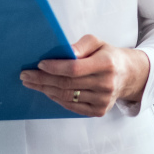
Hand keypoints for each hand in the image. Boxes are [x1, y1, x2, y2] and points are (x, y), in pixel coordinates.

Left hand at [19, 34, 150, 117]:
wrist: (128, 75)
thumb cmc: (107, 56)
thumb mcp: (98, 42)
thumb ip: (81, 45)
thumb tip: (64, 52)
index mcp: (106, 64)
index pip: (75, 68)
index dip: (55, 67)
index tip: (39, 64)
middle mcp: (106, 84)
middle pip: (67, 84)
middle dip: (43, 79)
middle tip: (26, 75)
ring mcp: (103, 100)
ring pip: (67, 96)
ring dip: (45, 89)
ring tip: (32, 83)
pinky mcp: (99, 111)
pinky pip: (72, 107)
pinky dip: (56, 99)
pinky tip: (47, 91)